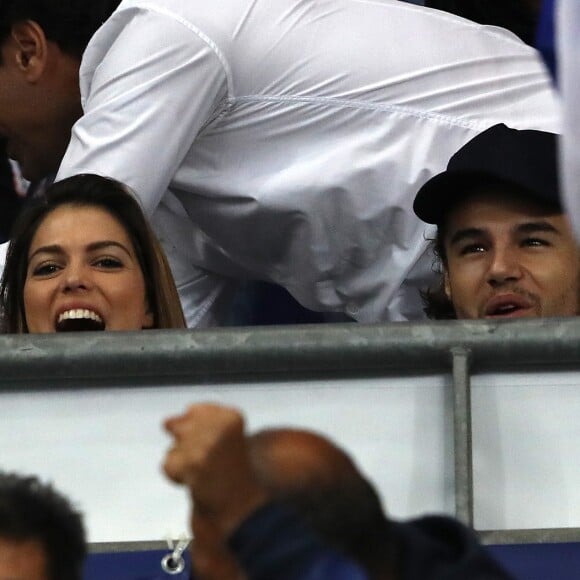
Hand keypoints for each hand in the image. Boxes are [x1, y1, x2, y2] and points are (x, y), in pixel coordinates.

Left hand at [163, 403, 268, 534]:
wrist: (240, 505)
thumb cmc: (229, 467)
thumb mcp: (223, 433)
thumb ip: (197, 417)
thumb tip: (167, 422)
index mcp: (231, 416)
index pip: (194, 410)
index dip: (199, 430)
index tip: (214, 445)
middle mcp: (221, 426)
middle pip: (178, 427)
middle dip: (187, 444)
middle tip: (206, 459)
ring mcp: (207, 446)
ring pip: (174, 446)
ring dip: (182, 460)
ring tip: (202, 471)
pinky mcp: (193, 465)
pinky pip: (168, 463)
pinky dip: (176, 475)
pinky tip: (194, 482)